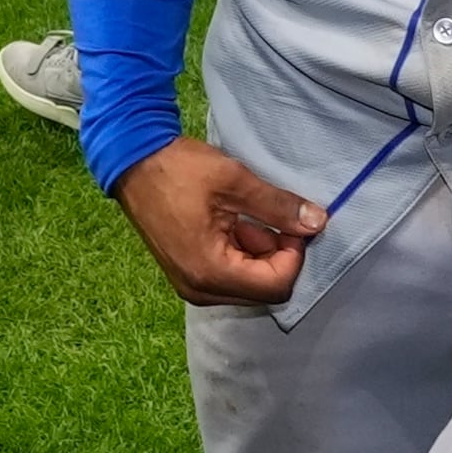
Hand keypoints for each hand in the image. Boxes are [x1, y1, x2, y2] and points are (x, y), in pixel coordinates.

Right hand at [111, 136, 325, 306]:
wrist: (134, 161)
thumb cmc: (180, 170)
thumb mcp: (236, 181)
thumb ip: (278, 206)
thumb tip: (317, 223)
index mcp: (211, 273)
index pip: (276, 286)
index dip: (294, 254)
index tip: (289, 221)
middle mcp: (200, 290)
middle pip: (263, 290)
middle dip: (277, 255)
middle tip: (268, 216)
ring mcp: (191, 285)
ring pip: (248, 283)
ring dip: (258, 251)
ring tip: (244, 214)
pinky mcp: (187, 274)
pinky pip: (229, 276)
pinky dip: (241, 252)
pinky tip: (232, 221)